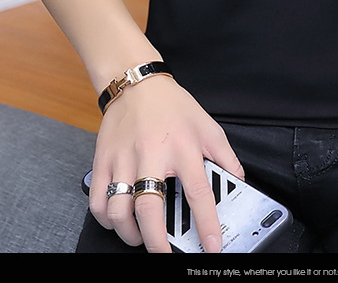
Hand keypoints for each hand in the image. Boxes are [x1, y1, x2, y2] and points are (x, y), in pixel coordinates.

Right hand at [88, 75, 243, 252]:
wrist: (137, 83)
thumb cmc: (173, 105)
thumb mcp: (208, 126)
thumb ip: (226, 156)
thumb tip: (239, 182)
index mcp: (183, 147)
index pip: (198, 192)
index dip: (207, 223)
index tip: (212, 245)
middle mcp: (152, 155)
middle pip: (150, 209)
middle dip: (158, 242)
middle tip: (165, 254)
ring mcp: (123, 159)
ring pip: (118, 211)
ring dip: (130, 234)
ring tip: (142, 236)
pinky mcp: (102, 161)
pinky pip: (97, 201)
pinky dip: (105, 219)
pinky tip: (119, 220)